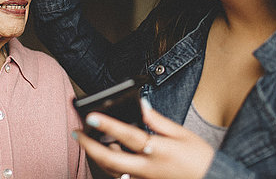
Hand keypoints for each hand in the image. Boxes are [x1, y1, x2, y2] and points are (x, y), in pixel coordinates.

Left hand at [74, 100, 213, 178]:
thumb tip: (141, 104)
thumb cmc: (200, 158)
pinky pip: (121, 177)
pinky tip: (107, 154)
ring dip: (96, 156)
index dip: (108, 125)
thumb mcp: (182, 134)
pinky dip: (111, 166)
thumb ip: (157, 121)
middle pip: (111, 160)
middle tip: (76, 133)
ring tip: (88, 141)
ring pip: (112, 171)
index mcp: (160, 150)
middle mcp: (149, 169)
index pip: (128, 135)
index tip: (90, 115)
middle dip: (89, 146)